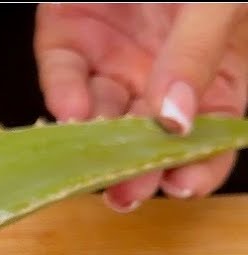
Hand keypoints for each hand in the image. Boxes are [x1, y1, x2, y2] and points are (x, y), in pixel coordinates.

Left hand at [35, 3, 247, 209]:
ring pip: (99, 114)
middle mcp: (163, 68)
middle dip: (136, 168)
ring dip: (94, 143)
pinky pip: (63, 74)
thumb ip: (201, 50)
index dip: (199, 165)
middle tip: (125, 194)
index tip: (180, 185)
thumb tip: (179, 120)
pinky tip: (68, 113)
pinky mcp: (68, 32)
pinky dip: (63, 95)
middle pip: (148, 135)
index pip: (212, 133)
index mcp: (218, 66)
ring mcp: (114, 53)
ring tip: (91, 166)